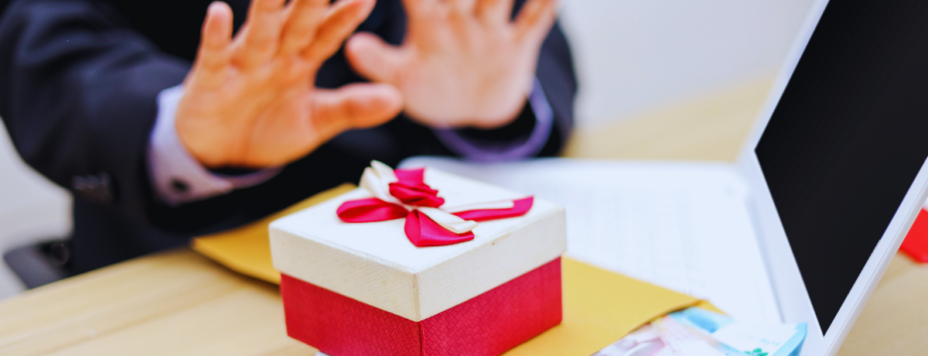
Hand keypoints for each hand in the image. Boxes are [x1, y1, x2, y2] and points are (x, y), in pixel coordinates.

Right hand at [176, 0, 402, 167]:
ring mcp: (243, 65)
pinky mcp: (211, 81)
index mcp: (300, 62)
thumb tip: (397, 99)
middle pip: (297, 23)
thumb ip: (353, 108)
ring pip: (259, 31)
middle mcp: (274, 56)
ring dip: (267, 6)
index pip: (328, 35)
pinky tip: (219, 11)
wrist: (221, 155)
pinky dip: (216, 35)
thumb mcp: (317, 122)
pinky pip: (215, 55)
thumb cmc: (269, 129)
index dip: (346, 17)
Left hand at [344, 0, 556, 128]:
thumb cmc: (431, 89)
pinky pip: (535, 20)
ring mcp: (492, 29)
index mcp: (428, 22)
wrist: (472, 111)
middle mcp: (461, 16)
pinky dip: (545, 4)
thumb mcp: (403, 80)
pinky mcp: (517, 47)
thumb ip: (380, 63)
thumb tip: (352, 46)